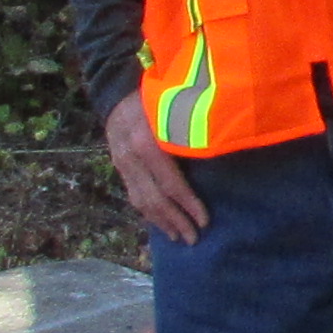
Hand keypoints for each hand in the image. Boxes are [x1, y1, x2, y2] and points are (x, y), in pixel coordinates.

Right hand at [102, 95, 209, 245]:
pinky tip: (160, 222)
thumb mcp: (175, 111)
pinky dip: (147, 211)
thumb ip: (188, 137)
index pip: (170, 183)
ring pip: (141, 201)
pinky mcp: (118, 167)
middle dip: (175, 221)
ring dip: (160, 222)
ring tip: (178, 236)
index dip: (188, 204)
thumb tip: (216, 161)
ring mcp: (121, 163)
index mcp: (148, 143)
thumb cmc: (157, 99)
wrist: (116, 92)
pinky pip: (133, 194)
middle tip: (193, 239)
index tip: (205, 221)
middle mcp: (131, 157)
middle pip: (154, 198)